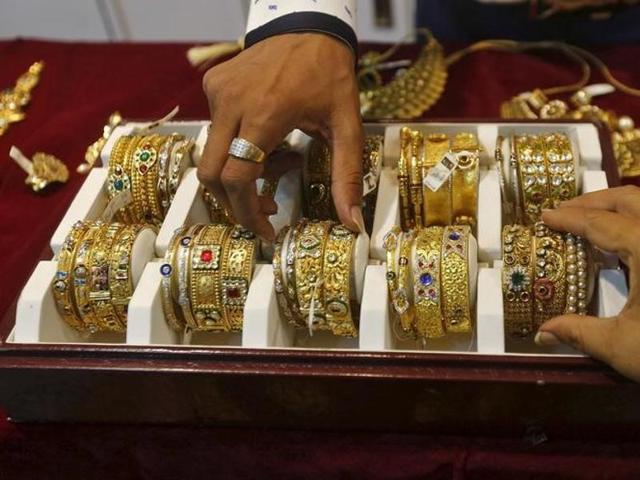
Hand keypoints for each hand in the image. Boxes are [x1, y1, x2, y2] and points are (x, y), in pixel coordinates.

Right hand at [199, 33, 363, 240]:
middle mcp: (232, 104)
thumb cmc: (330, 75)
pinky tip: (266, 140)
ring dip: (239, 175)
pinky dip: (236, 149)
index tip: (266, 231)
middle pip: (212, 175)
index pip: (238, 179)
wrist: (308, 26)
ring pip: (213, 156)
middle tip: (266, 210)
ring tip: (277, 166)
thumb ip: (346, 176)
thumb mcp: (346, 126)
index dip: (248, 213)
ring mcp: (217, 93)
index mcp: (265, 115)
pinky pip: (215, 132)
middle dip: (235, 203)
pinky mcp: (213, 86)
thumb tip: (352, 224)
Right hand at [538, 185, 639, 380]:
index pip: (600, 223)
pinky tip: (626, 244)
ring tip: (592, 220)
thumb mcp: (623, 345)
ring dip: (618, 209)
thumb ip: (579, 332)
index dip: (569, 219)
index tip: (545, 216)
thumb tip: (542, 333)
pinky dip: (637, 226)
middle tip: (565, 211)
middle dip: (593, 201)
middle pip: (629, 199)